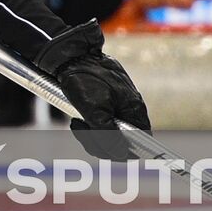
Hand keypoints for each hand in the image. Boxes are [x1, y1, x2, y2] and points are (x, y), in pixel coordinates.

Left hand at [35, 19, 150, 160]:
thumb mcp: (94, 110)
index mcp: (134, 109)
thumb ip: (108, 134)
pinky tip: (76, 119)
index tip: (109, 151)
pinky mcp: (102, 106)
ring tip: (77, 123)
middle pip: (121, 142)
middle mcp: (128, 110)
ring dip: (89, 135)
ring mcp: (115, 108)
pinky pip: (98, 126)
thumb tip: (120, 154)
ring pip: (107, 136)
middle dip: (100, 143)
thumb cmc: (83, 78)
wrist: (69, 56)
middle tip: (84, 132)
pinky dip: (86, 127)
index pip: (142, 140)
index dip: (127, 151)